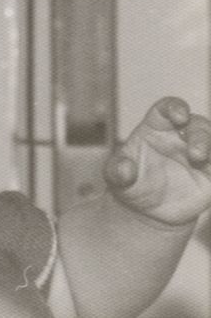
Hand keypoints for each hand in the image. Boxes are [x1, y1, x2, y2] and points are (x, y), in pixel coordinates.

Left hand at [105, 96, 210, 226]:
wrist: (146, 210)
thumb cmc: (130, 183)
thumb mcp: (116, 178)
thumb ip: (117, 171)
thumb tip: (124, 169)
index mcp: (157, 128)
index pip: (169, 108)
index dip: (176, 107)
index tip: (179, 116)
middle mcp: (181, 138)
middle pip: (198, 125)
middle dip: (200, 136)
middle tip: (195, 154)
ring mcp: (199, 156)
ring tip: (200, 161)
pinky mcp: (210, 175)